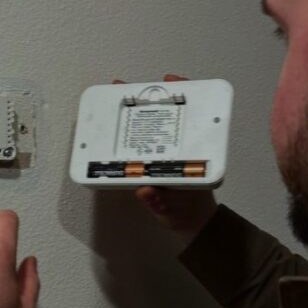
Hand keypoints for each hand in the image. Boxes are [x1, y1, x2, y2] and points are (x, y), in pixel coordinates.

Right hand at [116, 74, 218, 243]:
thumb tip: (145, 190)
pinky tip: (117, 124)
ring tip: (116, 97)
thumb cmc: (187, 214)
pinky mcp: (154, 161)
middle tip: (124, 87)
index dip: (182, 95)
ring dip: (136, 112)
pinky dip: (131, 131)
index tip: (169, 82)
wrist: (191, 225)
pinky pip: (143, 143)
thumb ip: (159, 202)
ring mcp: (167, 153)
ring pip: (154, 126)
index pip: (189, 117)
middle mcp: (180, 148)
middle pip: (166, 116)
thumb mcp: (173, 210)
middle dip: (148, 98)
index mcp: (192, 154)